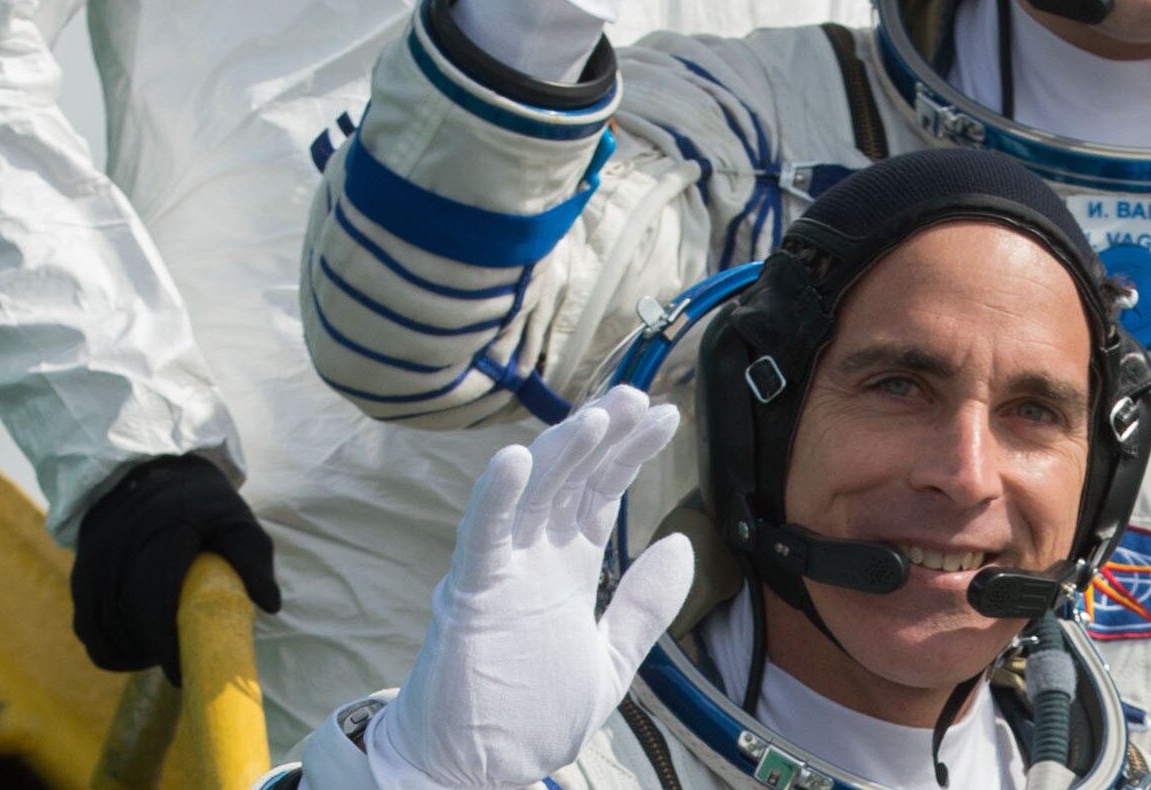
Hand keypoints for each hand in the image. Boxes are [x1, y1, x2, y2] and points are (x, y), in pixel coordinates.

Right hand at [70, 454, 281, 685]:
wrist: (143, 472)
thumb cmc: (197, 501)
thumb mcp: (234, 516)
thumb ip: (253, 557)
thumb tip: (270, 604)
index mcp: (160, 534)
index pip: (154, 597)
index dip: (165, 640)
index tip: (185, 668)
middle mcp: (118, 553)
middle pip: (124, 620)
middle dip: (152, 652)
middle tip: (182, 666)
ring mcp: (93, 567)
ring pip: (101, 630)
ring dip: (131, 653)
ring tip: (164, 654)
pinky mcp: (81, 579)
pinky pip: (87, 629)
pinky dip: (110, 648)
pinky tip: (138, 650)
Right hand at [368, 386, 693, 788]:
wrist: (477, 771)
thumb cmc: (528, 716)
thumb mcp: (610, 658)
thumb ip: (644, 605)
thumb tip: (681, 543)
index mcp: (567, 567)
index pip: (601, 491)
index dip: (630, 451)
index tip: (665, 415)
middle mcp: (534, 557)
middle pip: (571, 478)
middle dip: (604, 435)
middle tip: (637, 397)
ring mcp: (501, 571)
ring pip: (530, 493)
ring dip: (562, 451)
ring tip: (597, 416)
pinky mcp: (469, 596)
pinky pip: (481, 538)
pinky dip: (496, 497)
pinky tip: (515, 459)